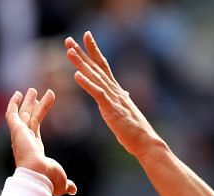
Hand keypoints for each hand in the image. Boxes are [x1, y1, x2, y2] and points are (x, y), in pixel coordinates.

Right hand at [5, 88, 75, 195]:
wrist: (38, 177)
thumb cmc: (48, 181)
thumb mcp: (61, 182)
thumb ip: (66, 184)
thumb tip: (73, 189)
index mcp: (34, 149)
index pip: (35, 128)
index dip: (38, 115)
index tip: (41, 104)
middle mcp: (25, 141)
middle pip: (29, 118)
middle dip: (32, 105)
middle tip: (35, 92)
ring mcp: (20, 136)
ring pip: (24, 114)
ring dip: (27, 101)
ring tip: (32, 89)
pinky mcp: (16, 131)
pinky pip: (12, 114)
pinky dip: (13, 104)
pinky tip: (18, 94)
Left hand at [65, 32, 162, 156]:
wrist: (145, 141)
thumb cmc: (136, 129)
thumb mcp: (127, 111)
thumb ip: (124, 100)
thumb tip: (126, 94)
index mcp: (116, 90)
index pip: (103, 66)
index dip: (94, 51)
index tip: (86, 36)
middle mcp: (114, 90)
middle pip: (96, 67)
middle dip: (82, 52)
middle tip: (68, 39)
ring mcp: (113, 98)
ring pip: (95, 77)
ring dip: (81, 64)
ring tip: (69, 52)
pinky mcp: (111, 109)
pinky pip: (97, 94)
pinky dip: (87, 84)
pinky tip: (76, 76)